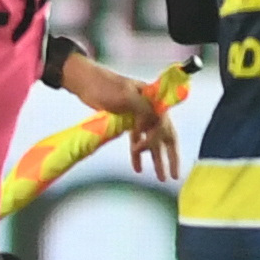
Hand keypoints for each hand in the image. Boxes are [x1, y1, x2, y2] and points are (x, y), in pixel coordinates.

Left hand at [63, 54, 180, 181]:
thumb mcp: (126, 96)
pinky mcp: (127, 122)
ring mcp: (139, 117)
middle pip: (164, 136)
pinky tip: (137, 167)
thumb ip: (143, 110)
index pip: (163, 123)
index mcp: (153, 100)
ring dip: (155, 159)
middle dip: (169, 157)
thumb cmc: (105, 85)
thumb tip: (153, 127)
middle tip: (173, 176)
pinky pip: (136, 141)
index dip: (158, 138)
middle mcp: (150, 109)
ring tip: (160, 178)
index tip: (142, 147)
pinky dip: (137, 154)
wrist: (85, 81)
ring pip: (151, 141)